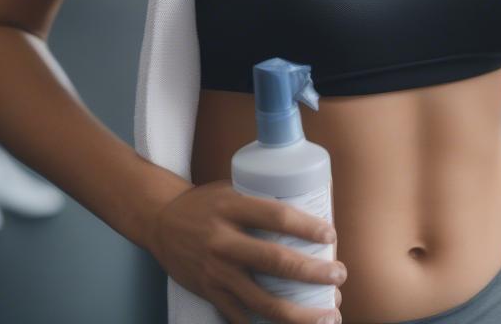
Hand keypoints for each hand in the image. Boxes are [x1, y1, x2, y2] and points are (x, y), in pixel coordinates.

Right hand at [148, 180, 344, 323]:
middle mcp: (224, 242)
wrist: (161, 222)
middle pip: (275, 261)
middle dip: (313, 272)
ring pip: (262, 301)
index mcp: (233, 208)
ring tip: (328, 316)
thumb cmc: (206, 203)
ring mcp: (216, 273)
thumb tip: (311, 217)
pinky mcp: (210, 294)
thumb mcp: (233, 190)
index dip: (307, 227)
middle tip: (339, 276)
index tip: (331, 236)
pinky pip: (243, 318)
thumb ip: (263, 203)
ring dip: (299, 314)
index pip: (277, 216)